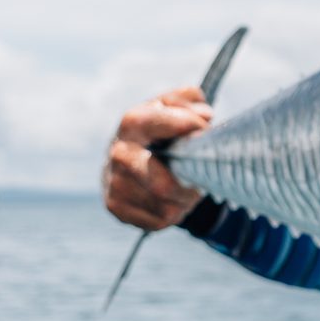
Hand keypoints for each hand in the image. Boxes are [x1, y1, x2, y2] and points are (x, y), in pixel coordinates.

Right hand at [102, 87, 211, 230]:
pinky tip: (172, 199)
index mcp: (132, 123)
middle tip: (200, 175)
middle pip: (163, 184)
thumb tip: (203, 116)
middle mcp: (118, 154)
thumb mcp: (175, 106)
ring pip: (166, 206)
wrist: (131, 160)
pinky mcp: (117, 208)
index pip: (158, 123)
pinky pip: (159, 220)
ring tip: (186, 186)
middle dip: (189, 183)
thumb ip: (190, 99)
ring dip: (185, 199)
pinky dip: (174, 213)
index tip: (205, 131)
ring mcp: (115, 183)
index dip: (187, 127)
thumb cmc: (162, 130)